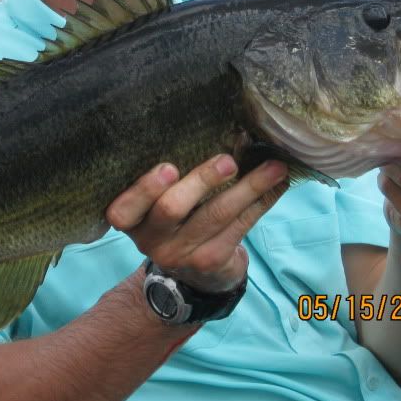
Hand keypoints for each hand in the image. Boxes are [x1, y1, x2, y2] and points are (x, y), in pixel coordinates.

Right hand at [105, 154, 287, 292]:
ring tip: (273, 167)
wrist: (192, 273)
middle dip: (201, 181)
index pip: (123, 209)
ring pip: (215, 216)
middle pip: (171, 209)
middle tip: (228, 161)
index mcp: (130, 219)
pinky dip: (261, 202)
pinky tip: (277, 184)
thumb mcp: (156, 203)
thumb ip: (168, 178)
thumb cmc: (174, 218)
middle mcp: (151, 240)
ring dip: (248, 188)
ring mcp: (181, 253)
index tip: (169, 167)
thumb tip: (211, 127)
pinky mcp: (211, 259)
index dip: (144, 189)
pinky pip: (239, 227)